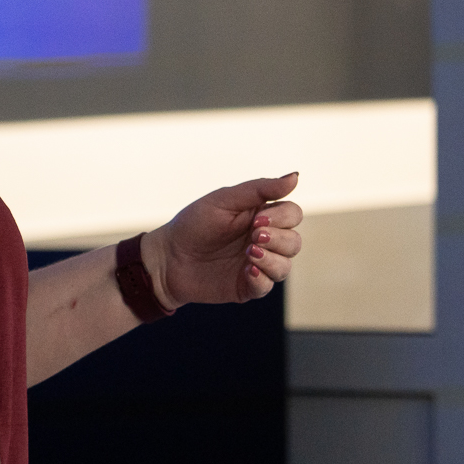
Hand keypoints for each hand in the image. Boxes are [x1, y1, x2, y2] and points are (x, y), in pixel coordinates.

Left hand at [143, 173, 302, 306]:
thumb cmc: (194, 224)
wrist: (167, 258)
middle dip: (279, 239)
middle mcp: (263, 241)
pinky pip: (268, 286)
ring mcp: (256, 264)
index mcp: (261, 216)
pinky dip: (261, 278)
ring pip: (286, 266)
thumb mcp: (225, 199)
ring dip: (272, 259)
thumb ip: (260, 189)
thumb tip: (296, 177)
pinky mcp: (247, 286)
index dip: (282, 217)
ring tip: (248, 253)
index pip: (293, 214)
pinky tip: (246, 270)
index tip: (256, 219)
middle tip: (253, 236)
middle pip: (294, 241)